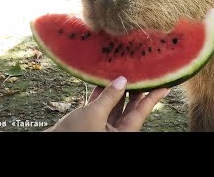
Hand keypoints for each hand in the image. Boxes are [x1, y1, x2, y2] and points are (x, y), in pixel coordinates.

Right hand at [47, 76, 168, 131]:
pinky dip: (101, 93)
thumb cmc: (72, 134)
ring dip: (117, 88)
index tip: (167, 84)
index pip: (142, 111)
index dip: (154, 96)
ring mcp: (102, 127)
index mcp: (123, 133)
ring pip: (115, 105)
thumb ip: (109, 97)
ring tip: (125, 69)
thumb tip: (123, 80)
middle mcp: (115, 131)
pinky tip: (103, 78)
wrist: (47, 144)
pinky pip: (100, 106)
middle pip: (130, 107)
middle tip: (144, 70)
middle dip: (135, 88)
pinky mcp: (90, 123)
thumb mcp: (93, 115)